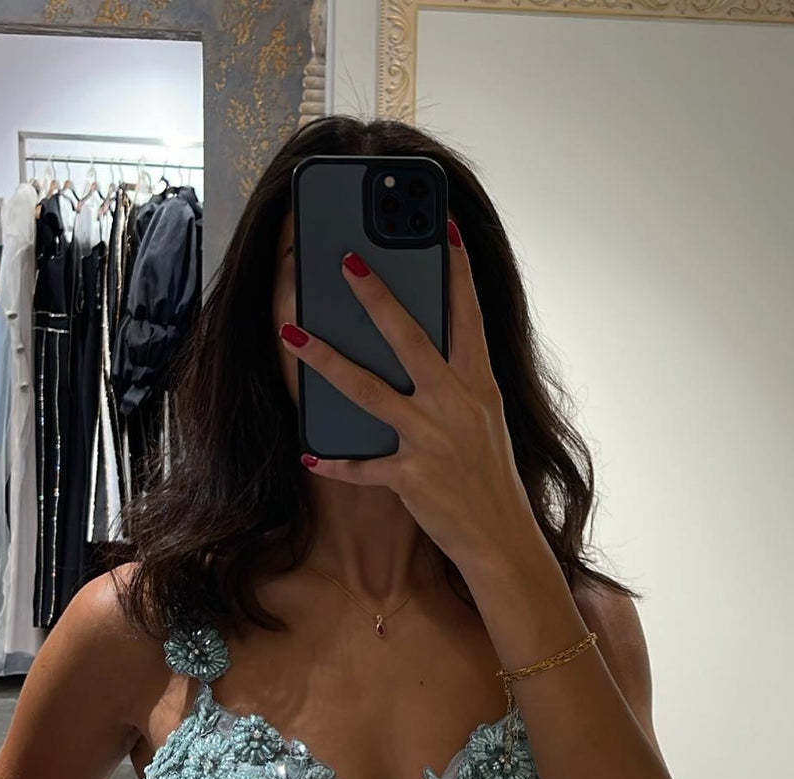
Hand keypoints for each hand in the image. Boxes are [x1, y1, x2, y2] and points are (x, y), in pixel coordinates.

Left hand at [279, 220, 537, 569]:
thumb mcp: (486, 422)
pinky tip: (309, 454)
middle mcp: (457, 406)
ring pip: (369, 392)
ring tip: (291, 332)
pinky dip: (336, 462)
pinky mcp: (412, 477)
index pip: (469, 315)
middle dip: (375, 297)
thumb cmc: (490, 479)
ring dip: (325, 360)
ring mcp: (433, 440)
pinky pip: (364, 466)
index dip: (456, 268)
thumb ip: (458, 385)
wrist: (502, 540)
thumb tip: (426, 354)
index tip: (442, 223)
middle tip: (344, 260)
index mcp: (479, 386)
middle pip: (410, 340)